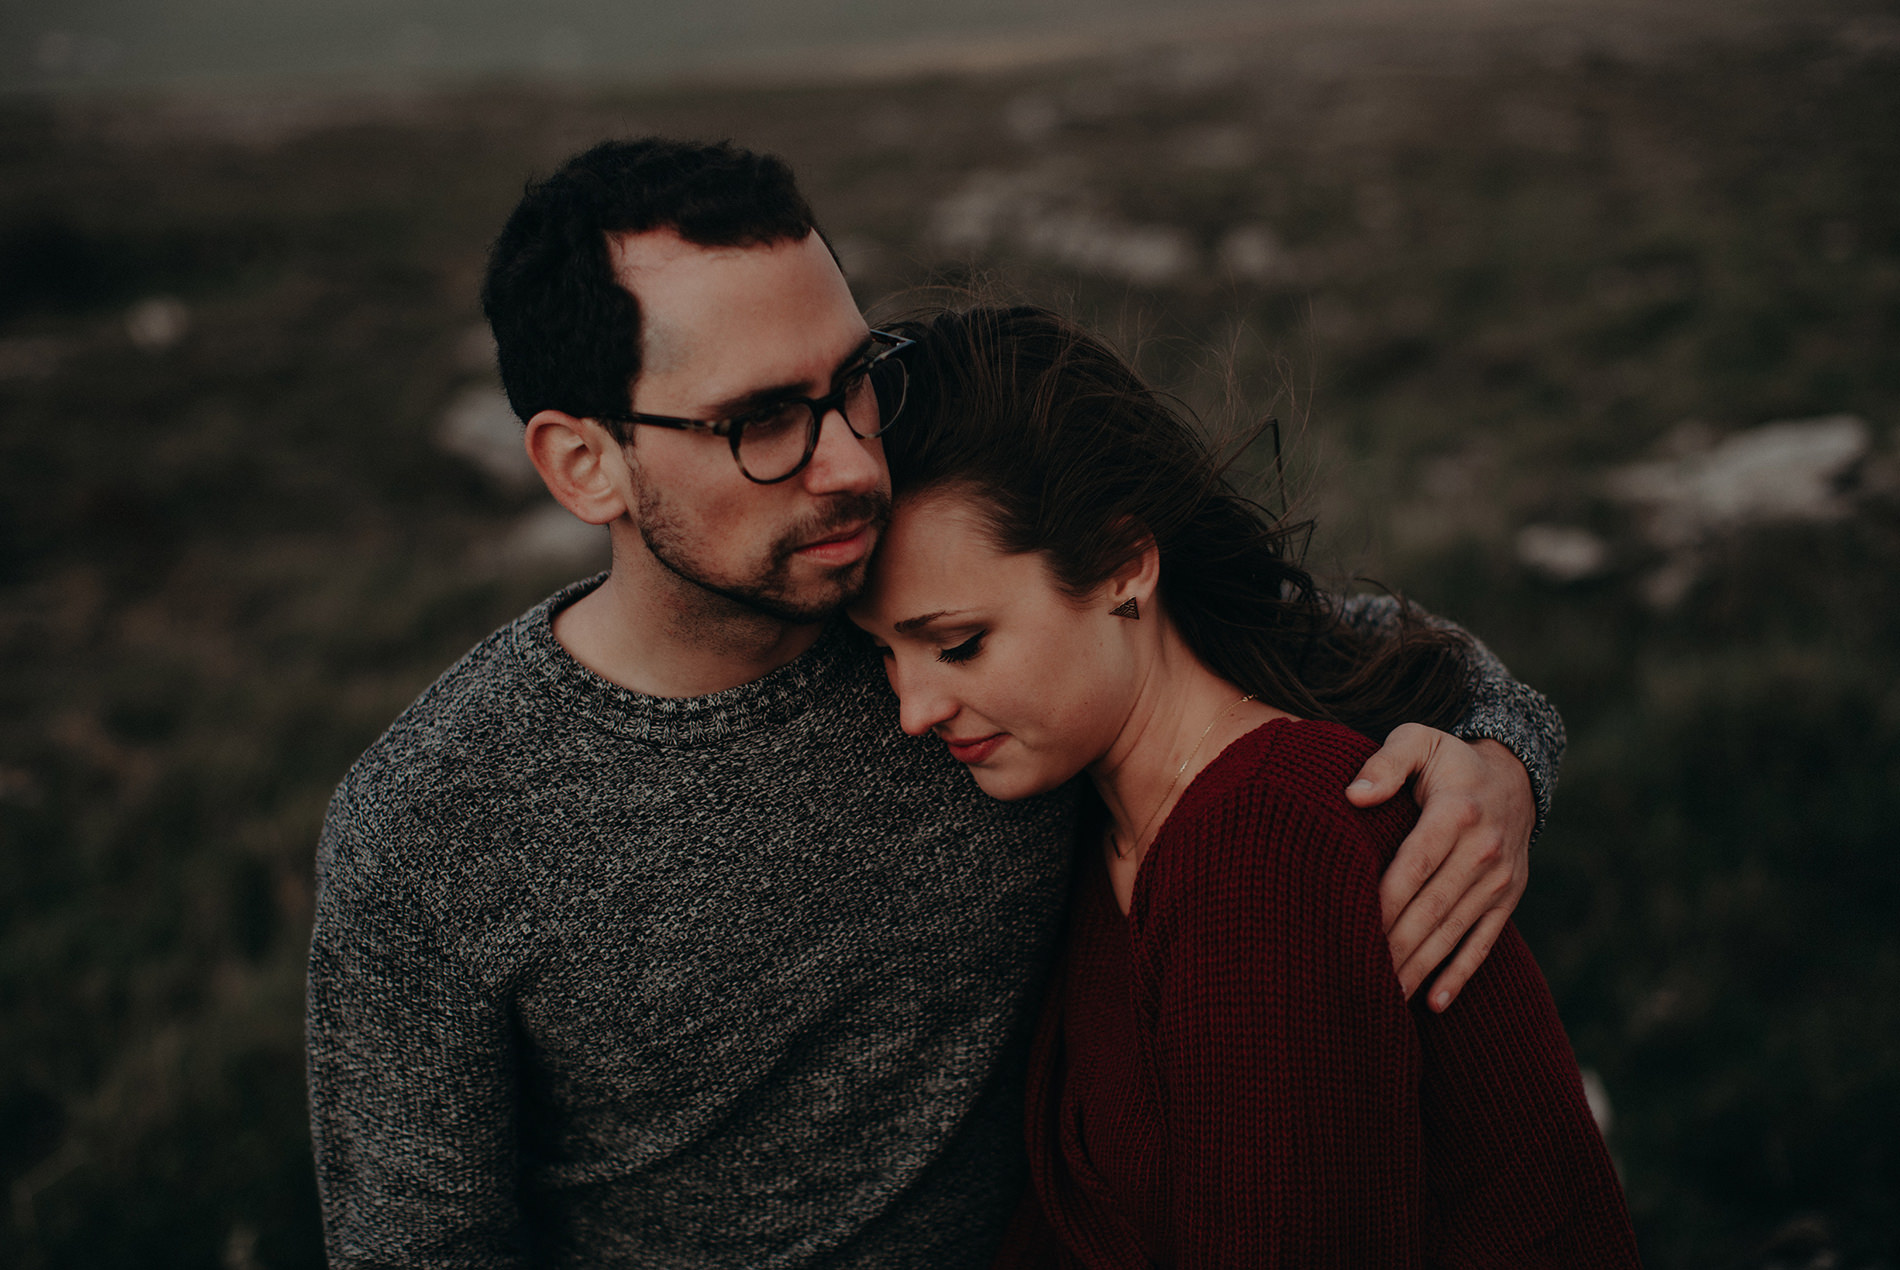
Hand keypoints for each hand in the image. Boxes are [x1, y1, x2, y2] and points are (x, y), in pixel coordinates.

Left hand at [1346, 725, 1533, 1012]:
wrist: (1514, 776)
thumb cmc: (1447, 761)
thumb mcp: (1418, 741)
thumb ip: (1386, 763)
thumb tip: (1354, 795)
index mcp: (1456, 812)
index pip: (1414, 865)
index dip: (1384, 901)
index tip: (1350, 927)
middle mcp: (1483, 850)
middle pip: (1431, 907)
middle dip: (1396, 946)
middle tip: (1359, 976)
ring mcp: (1499, 879)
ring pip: (1453, 931)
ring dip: (1420, 967)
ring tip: (1385, 998)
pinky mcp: (1508, 899)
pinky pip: (1483, 942)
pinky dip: (1459, 974)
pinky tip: (1434, 1002)